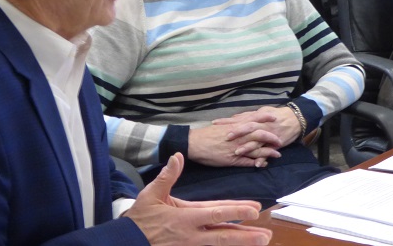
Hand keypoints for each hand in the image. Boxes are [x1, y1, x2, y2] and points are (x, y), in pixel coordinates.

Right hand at [124, 153, 271, 245]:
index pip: (215, 212)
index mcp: (184, 217)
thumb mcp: (151, 194)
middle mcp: (191, 234)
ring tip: (261, 241)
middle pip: (223, 235)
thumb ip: (167, 176)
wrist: (126, 243)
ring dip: (241, 243)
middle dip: (246, 236)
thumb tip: (177, 156)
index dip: (236, 210)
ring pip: (220, 245)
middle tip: (266, 234)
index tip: (255, 209)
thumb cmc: (140, 218)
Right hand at [188, 121, 281, 167]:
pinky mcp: (233, 159)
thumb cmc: (208, 134)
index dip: (265, 119)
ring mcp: (237, 148)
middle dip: (271, 137)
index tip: (274, 117)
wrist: (195, 143)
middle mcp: (239, 136)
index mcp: (236, 126)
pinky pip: (248, 161)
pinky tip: (264, 164)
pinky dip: (257, 162)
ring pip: (257, 149)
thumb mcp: (223, 125)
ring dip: (268, 152)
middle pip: (259, 134)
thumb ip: (234, 124)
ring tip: (278, 154)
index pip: (254, 120)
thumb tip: (243, 122)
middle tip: (280, 139)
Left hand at [213, 106, 302, 153]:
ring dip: (248, 147)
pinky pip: (269, 151)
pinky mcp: (276, 143)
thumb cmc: (277, 114)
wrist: (295, 118)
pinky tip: (257, 164)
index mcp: (256, 117)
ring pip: (257, 141)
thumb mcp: (262, 112)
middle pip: (247, 128)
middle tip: (226, 138)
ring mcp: (269, 134)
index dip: (227, 121)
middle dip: (237, 133)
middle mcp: (261, 125)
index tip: (215, 123)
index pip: (239, 119)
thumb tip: (235, 118)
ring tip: (237, 152)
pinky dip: (263, 157)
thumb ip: (248, 116)